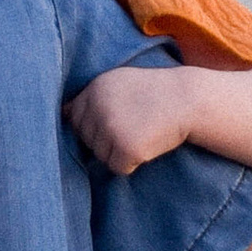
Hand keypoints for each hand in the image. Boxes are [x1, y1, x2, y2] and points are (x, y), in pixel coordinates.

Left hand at [67, 63, 194, 174]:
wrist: (190, 100)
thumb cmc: (155, 93)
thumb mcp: (120, 82)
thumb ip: (92, 96)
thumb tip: (62, 114)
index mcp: (95, 88)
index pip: (75, 119)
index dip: (95, 125)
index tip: (118, 119)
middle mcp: (98, 106)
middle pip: (87, 140)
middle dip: (107, 140)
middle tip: (135, 126)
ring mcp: (111, 128)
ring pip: (101, 157)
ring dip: (120, 152)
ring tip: (143, 132)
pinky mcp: (126, 148)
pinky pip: (119, 168)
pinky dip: (133, 163)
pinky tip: (149, 144)